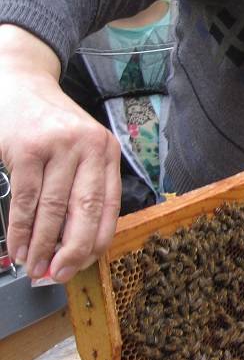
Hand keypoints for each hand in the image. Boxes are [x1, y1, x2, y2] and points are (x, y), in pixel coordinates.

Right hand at [0, 25, 120, 282]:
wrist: (17, 83)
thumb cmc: (49, 126)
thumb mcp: (79, 149)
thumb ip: (83, 186)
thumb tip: (76, 242)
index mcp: (107, 152)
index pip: (109, 206)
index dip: (97, 240)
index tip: (84, 265)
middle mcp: (89, 148)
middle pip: (85, 211)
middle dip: (72, 250)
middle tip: (60, 275)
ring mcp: (58, 147)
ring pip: (53, 209)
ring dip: (42, 244)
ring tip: (34, 266)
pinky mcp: (28, 149)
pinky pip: (27, 199)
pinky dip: (21, 229)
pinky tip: (18, 246)